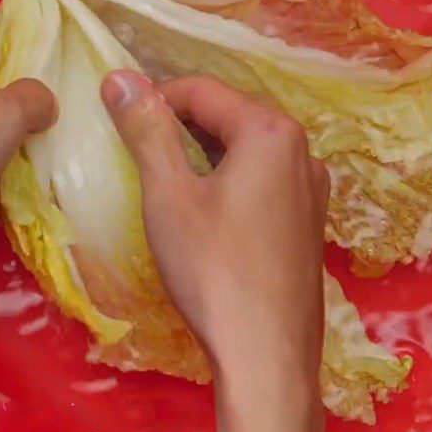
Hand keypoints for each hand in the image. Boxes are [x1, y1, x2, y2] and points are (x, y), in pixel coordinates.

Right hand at [101, 70, 327, 431]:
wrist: (267, 355)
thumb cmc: (212, 269)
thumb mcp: (168, 194)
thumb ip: (146, 129)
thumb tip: (119, 76)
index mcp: (271, 130)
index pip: (202, 90)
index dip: (154, 99)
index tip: (120, 123)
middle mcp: (302, 148)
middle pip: (229, 115)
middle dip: (180, 125)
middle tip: (140, 156)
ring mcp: (312, 186)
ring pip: (247, 148)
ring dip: (204, 153)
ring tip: (168, 182)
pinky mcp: (310, 219)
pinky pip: (265, 178)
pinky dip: (230, 179)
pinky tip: (208, 210)